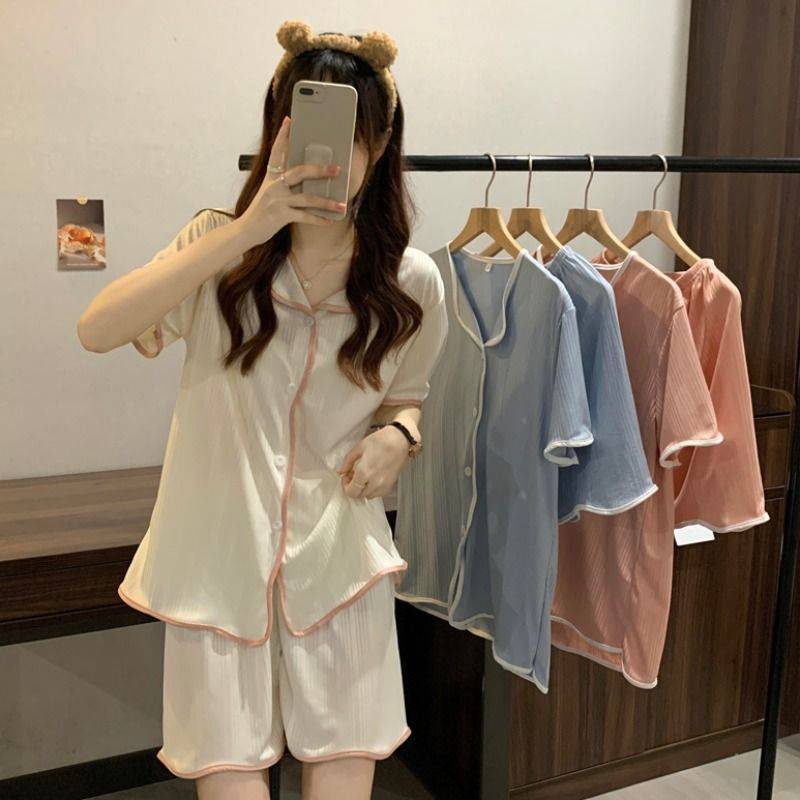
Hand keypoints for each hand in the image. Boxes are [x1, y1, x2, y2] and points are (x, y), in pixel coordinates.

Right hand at [236, 116, 346, 248]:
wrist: (245, 230)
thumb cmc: (260, 212)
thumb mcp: (268, 194)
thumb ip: (282, 185)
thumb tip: (306, 182)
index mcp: (270, 178)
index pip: (277, 153)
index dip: (283, 136)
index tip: (289, 121)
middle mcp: (274, 186)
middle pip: (300, 172)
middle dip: (320, 170)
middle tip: (336, 169)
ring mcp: (277, 200)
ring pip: (307, 198)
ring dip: (326, 202)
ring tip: (341, 205)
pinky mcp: (280, 215)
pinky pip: (304, 216)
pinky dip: (318, 219)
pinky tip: (330, 220)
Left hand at [336, 425, 411, 499]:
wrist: (400, 440)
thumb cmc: (381, 441)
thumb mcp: (359, 447)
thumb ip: (347, 462)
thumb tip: (341, 471)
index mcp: (364, 473)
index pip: (351, 492)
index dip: (345, 485)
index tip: (346, 476)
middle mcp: (374, 482)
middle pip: (359, 495)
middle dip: (353, 487)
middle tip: (353, 475)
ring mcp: (384, 485)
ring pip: (368, 496)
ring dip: (363, 489)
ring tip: (364, 476)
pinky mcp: (391, 485)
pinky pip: (378, 494)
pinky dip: (373, 489)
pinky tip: (373, 478)